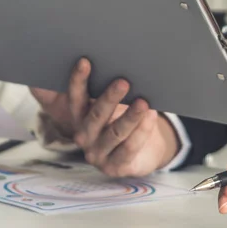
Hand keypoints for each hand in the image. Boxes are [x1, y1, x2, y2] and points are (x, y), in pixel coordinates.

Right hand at [32, 58, 179, 176]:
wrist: (143, 152)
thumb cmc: (125, 120)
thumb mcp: (114, 106)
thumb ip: (110, 89)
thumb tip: (116, 61)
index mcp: (79, 117)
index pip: (76, 97)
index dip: (78, 80)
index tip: (85, 61)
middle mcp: (84, 136)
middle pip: (96, 116)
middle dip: (110, 98)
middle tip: (124, 82)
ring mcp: (99, 154)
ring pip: (116, 133)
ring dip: (130, 117)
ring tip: (144, 102)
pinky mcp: (116, 166)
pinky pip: (130, 147)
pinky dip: (142, 131)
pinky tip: (150, 117)